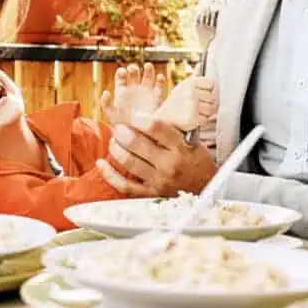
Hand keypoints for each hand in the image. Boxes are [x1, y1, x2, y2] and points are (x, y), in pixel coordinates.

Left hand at [97, 112, 216, 196]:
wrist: (205, 187)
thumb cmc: (195, 159)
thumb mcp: (191, 141)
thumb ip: (171, 129)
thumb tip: (146, 113)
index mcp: (181, 148)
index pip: (157, 128)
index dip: (140, 119)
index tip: (133, 115)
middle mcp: (169, 165)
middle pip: (138, 144)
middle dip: (123, 132)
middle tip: (118, 127)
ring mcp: (158, 181)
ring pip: (129, 162)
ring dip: (116, 148)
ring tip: (114, 140)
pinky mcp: (150, 193)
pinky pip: (125, 185)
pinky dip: (110, 174)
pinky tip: (101, 163)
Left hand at [100, 64, 165, 126]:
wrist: (139, 134)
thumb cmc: (123, 125)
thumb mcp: (112, 114)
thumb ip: (106, 104)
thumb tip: (105, 92)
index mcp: (122, 92)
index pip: (121, 79)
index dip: (121, 73)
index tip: (122, 71)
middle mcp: (134, 91)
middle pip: (134, 76)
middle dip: (134, 70)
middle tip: (133, 68)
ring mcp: (145, 94)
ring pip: (147, 79)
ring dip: (148, 71)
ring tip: (148, 66)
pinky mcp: (156, 99)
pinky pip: (159, 88)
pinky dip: (160, 82)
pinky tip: (160, 77)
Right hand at [156, 76, 216, 131]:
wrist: (163, 117)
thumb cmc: (176, 101)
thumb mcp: (183, 86)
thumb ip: (194, 76)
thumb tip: (201, 64)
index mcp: (191, 83)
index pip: (211, 84)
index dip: (209, 90)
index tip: (203, 95)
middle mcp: (192, 93)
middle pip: (213, 98)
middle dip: (208, 103)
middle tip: (199, 106)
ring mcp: (192, 106)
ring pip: (211, 110)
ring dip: (206, 113)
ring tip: (197, 112)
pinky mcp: (192, 119)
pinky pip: (206, 120)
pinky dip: (203, 121)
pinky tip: (195, 119)